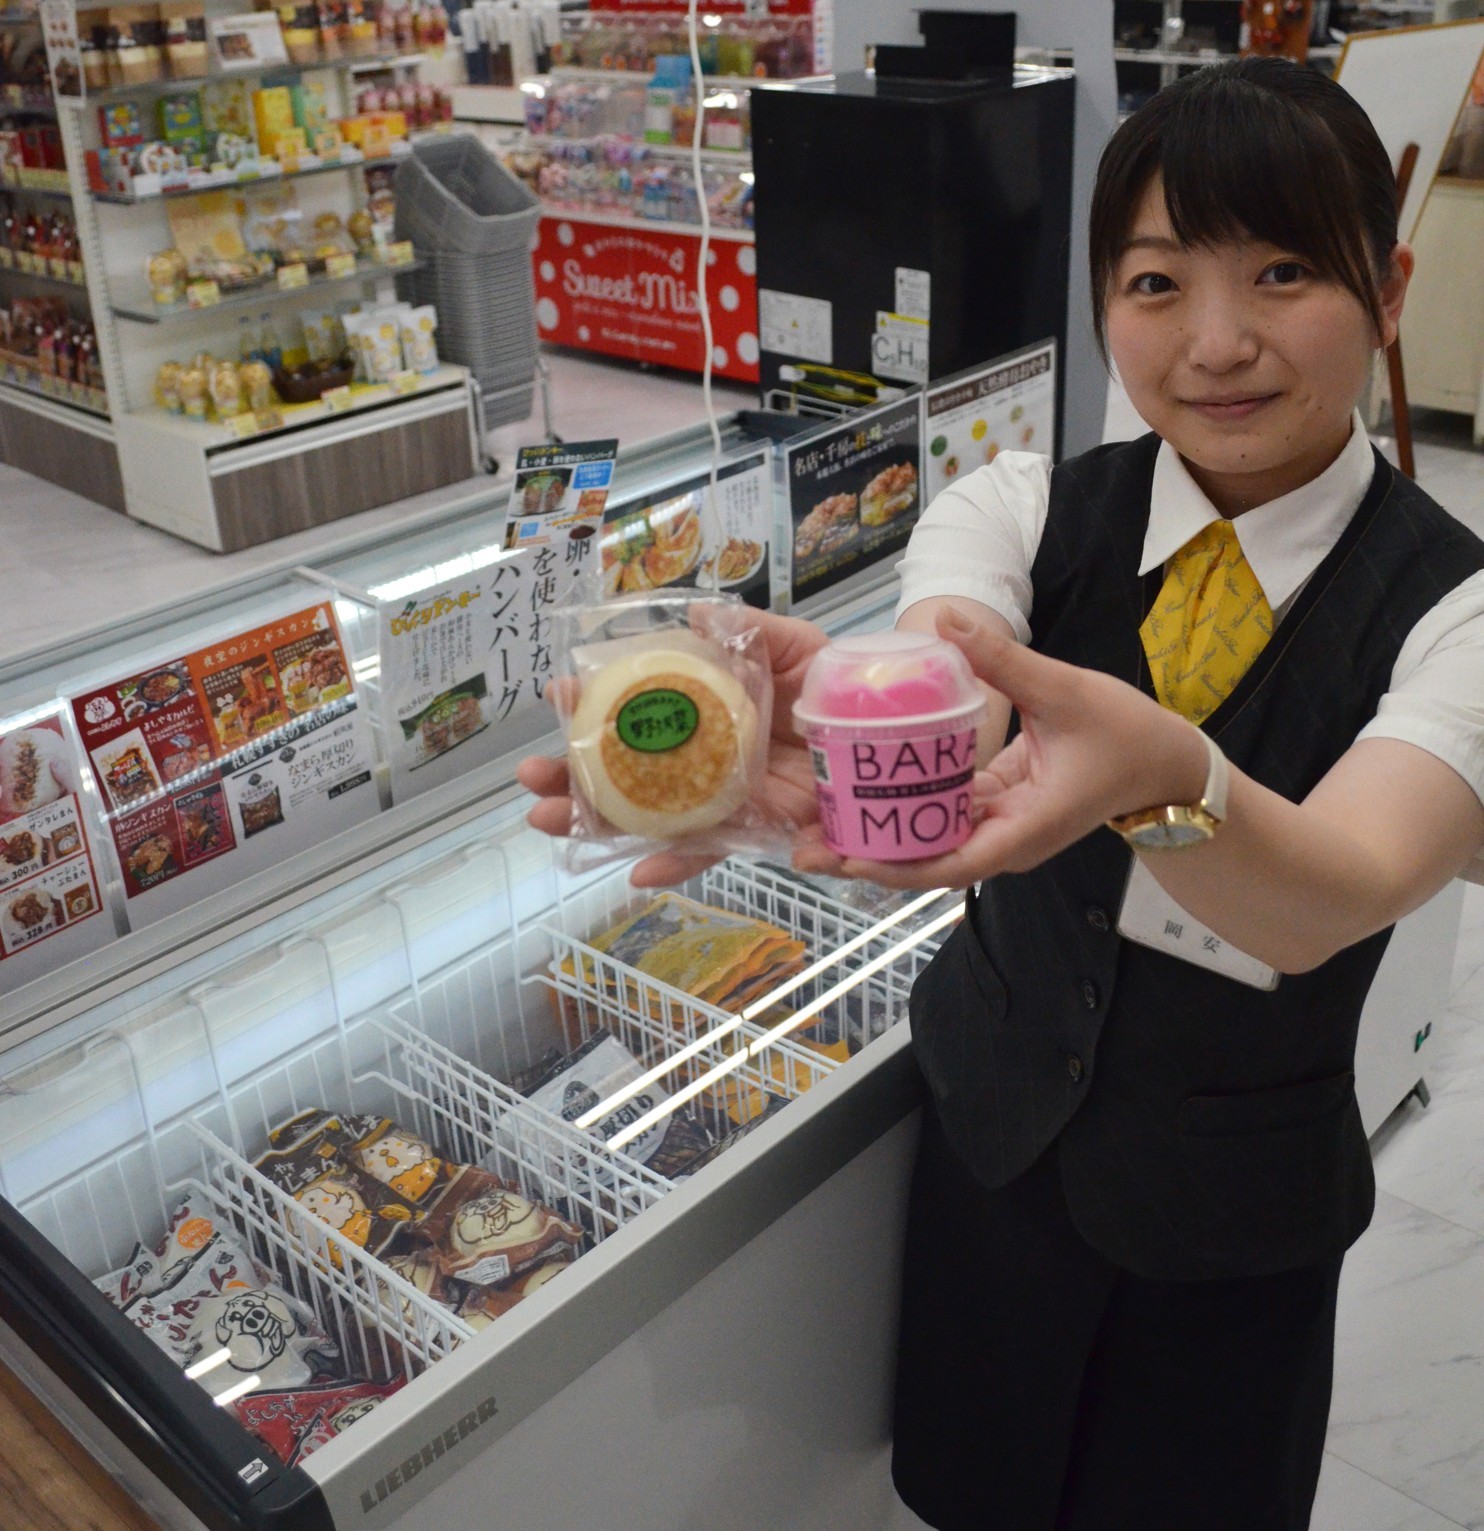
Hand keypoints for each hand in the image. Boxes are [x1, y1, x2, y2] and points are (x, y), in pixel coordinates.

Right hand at [516, 611, 827, 886]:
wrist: (890, 725)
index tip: (558, 695)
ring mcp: (724, 796)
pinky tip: (636, 875)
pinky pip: (711, 850)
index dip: (594, 706)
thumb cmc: (836, 680)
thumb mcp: (793, 644)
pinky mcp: (757, 829)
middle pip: (627, 772)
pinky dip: (676, 863)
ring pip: (649, 816)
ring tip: (548, 824)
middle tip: (531, 778)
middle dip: (573, 777)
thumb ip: (747, 631)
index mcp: (704, 709)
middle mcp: (703, 756)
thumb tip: (694, 611)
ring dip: (598, 824)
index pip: (636, 711)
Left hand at [793, 608, 1207, 889]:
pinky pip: (941, 819)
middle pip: (925, 860)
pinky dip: (902, 812)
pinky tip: (857, 795)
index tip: (844, 857)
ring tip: (812, 825)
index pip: (951, 862)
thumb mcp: (1064, 690)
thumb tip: (946, 619)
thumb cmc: (1125, 733)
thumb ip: (1003, 658)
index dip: (894, 865)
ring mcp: (998, 829)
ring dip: (876, 837)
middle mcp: (1005, 840)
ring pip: (928, 843)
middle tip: (800, 843)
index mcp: (1024, 828)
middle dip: (865, 856)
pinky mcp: (994, 811)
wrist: (1164, 763)